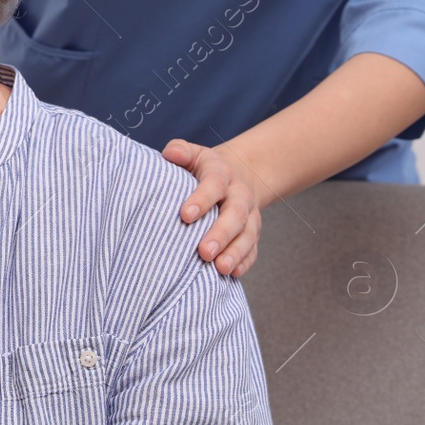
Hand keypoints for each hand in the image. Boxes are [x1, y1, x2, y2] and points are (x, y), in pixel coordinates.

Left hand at [162, 139, 262, 276]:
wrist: (236, 177)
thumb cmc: (201, 169)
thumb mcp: (192, 154)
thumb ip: (180, 151)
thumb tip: (171, 154)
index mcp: (221, 174)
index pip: (214, 185)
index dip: (201, 199)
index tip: (185, 215)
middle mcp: (239, 195)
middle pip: (235, 214)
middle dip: (221, 233)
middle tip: (204, 252)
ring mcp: (249, 216)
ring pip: (247, 235)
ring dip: (235, 252)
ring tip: (220, 268)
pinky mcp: (252, 233)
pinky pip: (253, 249)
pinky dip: (245, 261)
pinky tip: (233, 274)